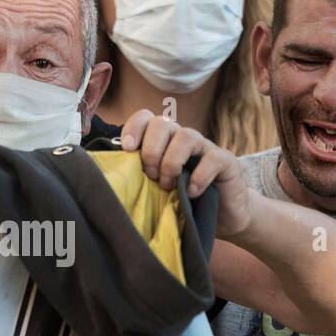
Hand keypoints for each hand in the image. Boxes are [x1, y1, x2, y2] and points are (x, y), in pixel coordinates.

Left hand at [119, 110, 251, 237]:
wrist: (223, 218)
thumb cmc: (183, 203)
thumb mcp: (156, 189)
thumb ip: (138, 177)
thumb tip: (110, 175)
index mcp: (163, 141)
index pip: (145, 117)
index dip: (133, 128)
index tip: (127, 149)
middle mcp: (182, 138)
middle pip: (163, 123)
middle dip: (151, 150)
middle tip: (151, 176)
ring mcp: (205, 147)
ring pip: (186, 136)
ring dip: (171, 162)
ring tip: (169, 185)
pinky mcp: (225, 161)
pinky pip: (211, 158)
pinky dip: (198, 176)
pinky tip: (191, 193)